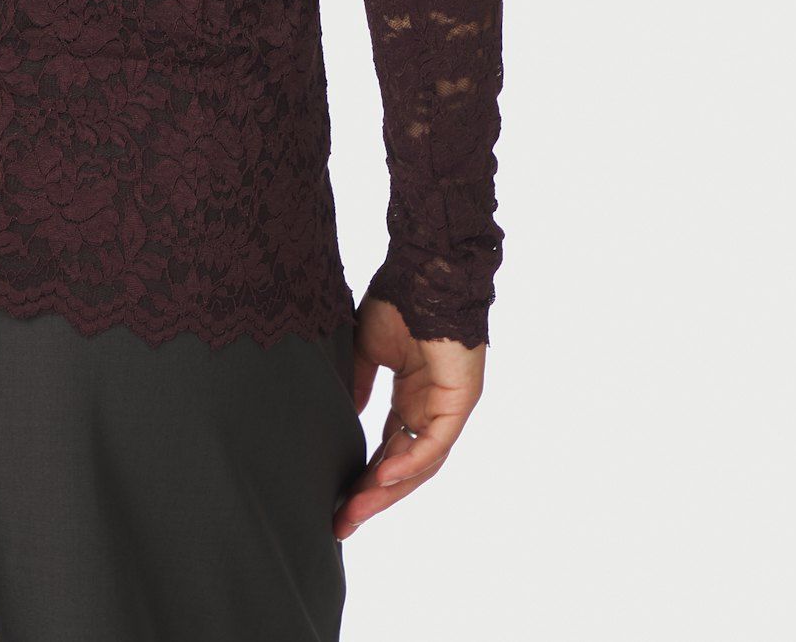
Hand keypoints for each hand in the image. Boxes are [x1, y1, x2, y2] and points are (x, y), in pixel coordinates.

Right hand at [331, 290, 485, 539]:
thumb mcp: (365, 350)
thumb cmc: (399, 302)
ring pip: (420, 465)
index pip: (388, 451)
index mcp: (412, 399)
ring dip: (386, 490)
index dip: (362, 477)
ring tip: (354, 510)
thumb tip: (343, 419)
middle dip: (371, 498)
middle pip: (402, 469)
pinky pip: (434, 443)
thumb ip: (356, 385)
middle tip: (341, 524)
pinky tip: (381, 477)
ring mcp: (447, 409)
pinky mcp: (460, 402)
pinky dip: (408, 463)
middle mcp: (431, 410)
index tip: (335, 503)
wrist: (425, 272)